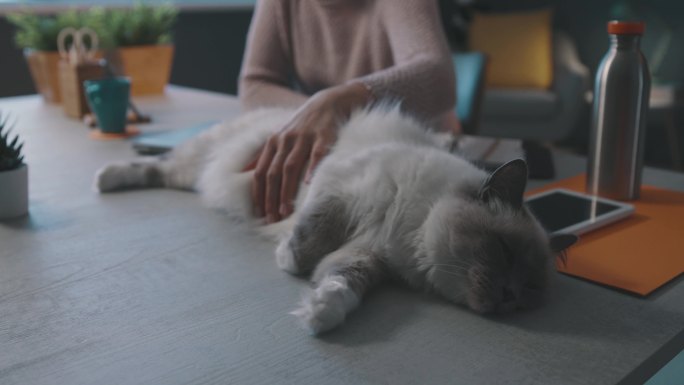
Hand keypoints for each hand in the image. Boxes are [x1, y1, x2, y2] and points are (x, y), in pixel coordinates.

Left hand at [250, 82, 370, 222]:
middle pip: (273, 172)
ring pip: (291, 167)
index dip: (258, 193)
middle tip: (272, 218)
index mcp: (274, 142)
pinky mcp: (324, 136)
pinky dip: (312, 168)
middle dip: (270, 197)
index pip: (261, 172)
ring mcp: (305, 137)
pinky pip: (317, 154)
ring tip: (286, 211)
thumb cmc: (304, 125)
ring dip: (286, 190)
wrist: (329, 102)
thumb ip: (264, 153)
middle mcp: (286, 139)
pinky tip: (309, 183)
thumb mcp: (281, 136)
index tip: (259, 213)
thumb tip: (246, 171)